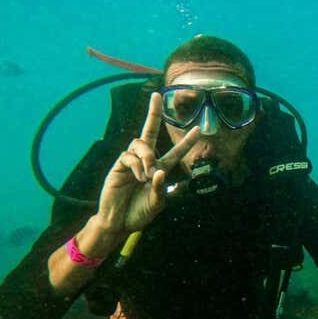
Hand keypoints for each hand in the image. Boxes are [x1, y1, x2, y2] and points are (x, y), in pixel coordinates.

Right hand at [94, 93, 200, 250]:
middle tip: (157, 95)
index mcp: (160, 169)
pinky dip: (137, 165)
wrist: (119, 222)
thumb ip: (160, 189)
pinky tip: (139, 177)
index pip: (176, 152)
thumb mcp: (156, 203)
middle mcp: (146, 161)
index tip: (199, 129)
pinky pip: (129, 156)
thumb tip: (160, 171)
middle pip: (149, 131)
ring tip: (147, 175)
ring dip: (147, 156)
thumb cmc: (139, 213)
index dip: (187, 141)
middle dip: (153, 113)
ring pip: (141, 143)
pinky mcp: (118, 165)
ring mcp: (131, 162)